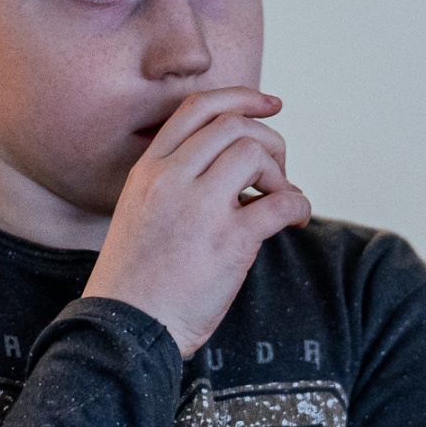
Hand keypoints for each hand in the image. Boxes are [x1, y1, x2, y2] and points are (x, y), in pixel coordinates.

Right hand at [83, 87, 312, 356]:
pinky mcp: (229, 241)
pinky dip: (299, 205)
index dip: (241, 98)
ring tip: (279, 200)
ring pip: (255, 152)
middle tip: (276, 175)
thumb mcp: (140, 214)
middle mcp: (170, 179)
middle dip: (268, 142)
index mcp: (147, 171)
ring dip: (280, 173)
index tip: (271, 105)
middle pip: (234, 125)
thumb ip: (176, 186)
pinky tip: (297, 219)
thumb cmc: (137, 282)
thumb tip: (239, 177)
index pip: (196, 108)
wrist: (126, 328)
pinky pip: (283, 201)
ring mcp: (199, 207)